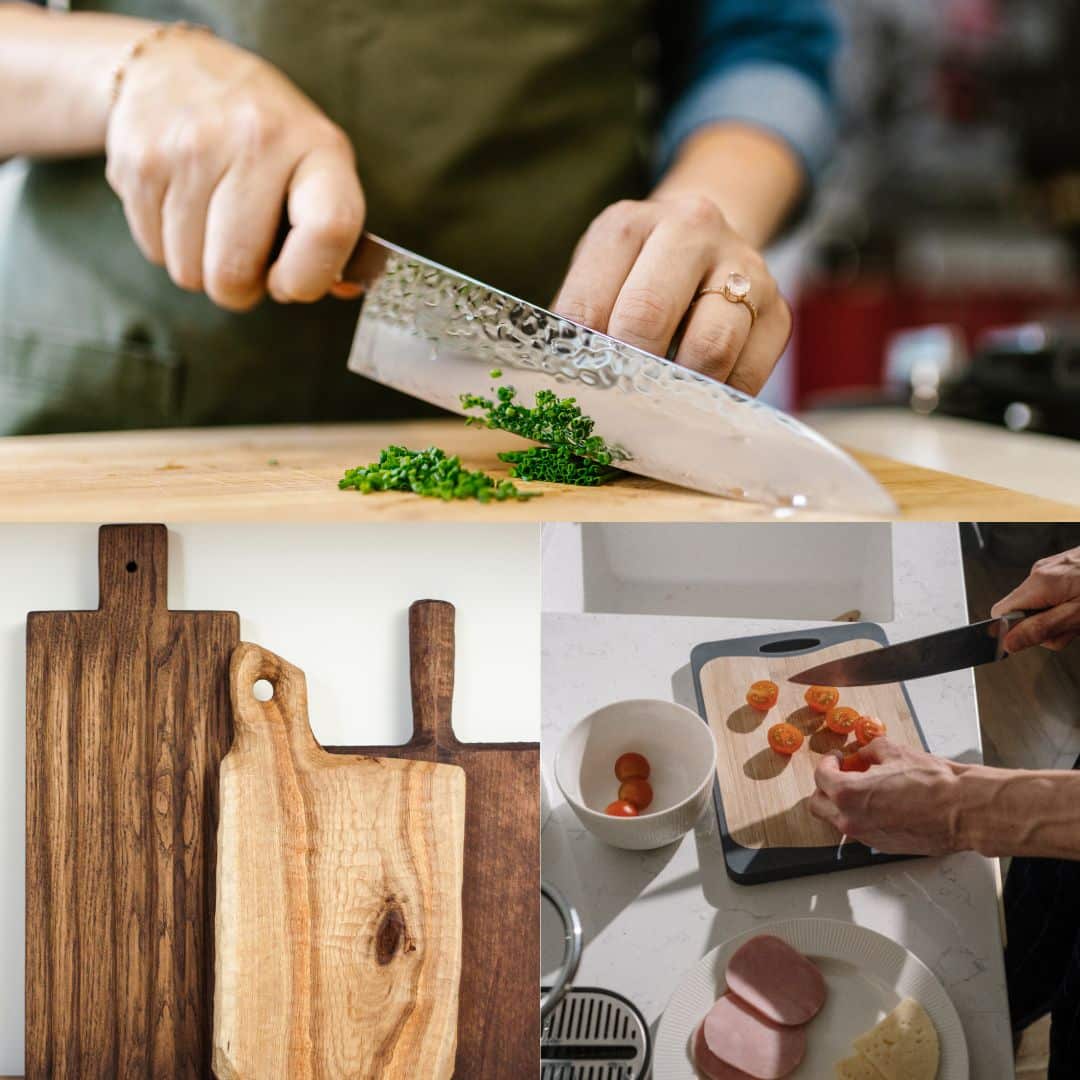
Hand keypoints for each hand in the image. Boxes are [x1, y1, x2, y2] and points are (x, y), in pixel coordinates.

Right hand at [105, 26, 364, 310]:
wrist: (176, 69)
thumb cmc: (265, 138)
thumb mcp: (316, 166)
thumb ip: (332, 232)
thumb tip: (341, 290)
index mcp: (317, 146)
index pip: (328, 229)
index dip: (307, 278)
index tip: (292, 283)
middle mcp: (254, 138)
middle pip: (235, 272)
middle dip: (240, 288)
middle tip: (245, 260)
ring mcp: (190, 147)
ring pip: (190, 271)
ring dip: (202, 268)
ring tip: (213, 225)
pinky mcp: (138, 160)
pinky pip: (155, 251)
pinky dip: (169, 247)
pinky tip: (183, 208)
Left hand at [552, 195, 790, 395]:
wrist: (708, 243)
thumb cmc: (636, 276)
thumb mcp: (600, 279)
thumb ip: (581, 325)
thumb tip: (568, 389)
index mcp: (628, 225)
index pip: (587, 304)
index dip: (579, 358)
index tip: (578, 390)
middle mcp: (691, 230)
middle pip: (648, 316)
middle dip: (627, 371)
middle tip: (618, 403)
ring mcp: (743, 267)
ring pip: (709, 348)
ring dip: (678, 391)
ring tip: (660, 405)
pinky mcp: (779, 311)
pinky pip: (747, 374)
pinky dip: (717, 399)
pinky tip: (698, 399)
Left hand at [808, 739, 971, 855]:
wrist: (962, 810)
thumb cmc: (933, 783)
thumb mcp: (895, 752)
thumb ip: (871, 751)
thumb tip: (865, 753)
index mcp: (848, 794)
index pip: (820, 777)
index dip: (828, 763)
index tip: (837, 758)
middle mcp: (851, 820)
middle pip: (818, 804)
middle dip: (826, 787)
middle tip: (841, 773)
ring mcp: (866, 836)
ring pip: (837, 820)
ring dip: (842, 803)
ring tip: (863, 787)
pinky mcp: (882, 846)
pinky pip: (859, 830)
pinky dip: (860, 816)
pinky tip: (879, 802)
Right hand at [990, 546, 1079, 651]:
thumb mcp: (1079, 616)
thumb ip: (1042, 629)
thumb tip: (1009, 642)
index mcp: (1040, 583)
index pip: (1001, 613)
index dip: (1012, 631)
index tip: (1034, 638)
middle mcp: (1040, 571)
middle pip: (1022, 610)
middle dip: (1045, 626)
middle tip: (1073, 627)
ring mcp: (1051, 567)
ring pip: (1040, 603)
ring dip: (1059, 616)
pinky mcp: (1063, 567)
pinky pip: (1053, 593)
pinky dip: (1066, 603)